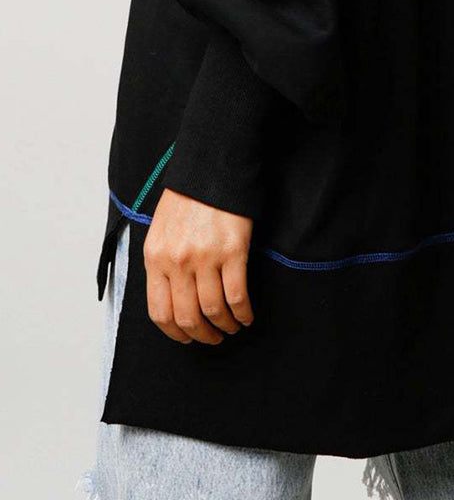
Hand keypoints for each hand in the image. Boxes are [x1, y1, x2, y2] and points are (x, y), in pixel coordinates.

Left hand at [143, 188, 253, 344]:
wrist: (211, 168)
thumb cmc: (187, 198)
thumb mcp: (160, 230)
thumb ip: (162, 263)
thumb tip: (172, 298)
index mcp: (155, 257)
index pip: (160, 312)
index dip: (175, 333)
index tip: (187, 337)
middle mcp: (177, 262)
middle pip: (188, 317)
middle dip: (202, 335)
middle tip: (213, 338)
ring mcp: (205, 257)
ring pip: (213, 311)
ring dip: (225, 326)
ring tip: (231, 327)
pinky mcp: (232, 251)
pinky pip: (237, 295)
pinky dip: (243, 312)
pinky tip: (246, 315)